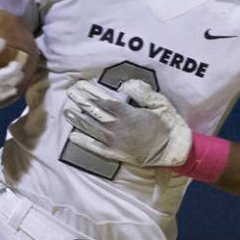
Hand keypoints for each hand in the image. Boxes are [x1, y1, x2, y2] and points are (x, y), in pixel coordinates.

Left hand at [63, 80, 192, 166]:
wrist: (172, 150)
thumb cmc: (168, 125)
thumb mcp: (160, 103)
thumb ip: (143, 92)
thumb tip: (125, 85)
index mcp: (128, 115)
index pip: (104, 102)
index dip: (91, 93)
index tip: (81, 85)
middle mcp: (118, 128)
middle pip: (94, 113)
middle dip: (81, 102)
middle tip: (70, 93)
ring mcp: (115, 142)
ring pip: (92, 129)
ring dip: (78, 120)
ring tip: (67, 111)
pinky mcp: (116, 154)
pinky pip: (96, 148)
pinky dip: (84, 142)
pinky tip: (74, 137)